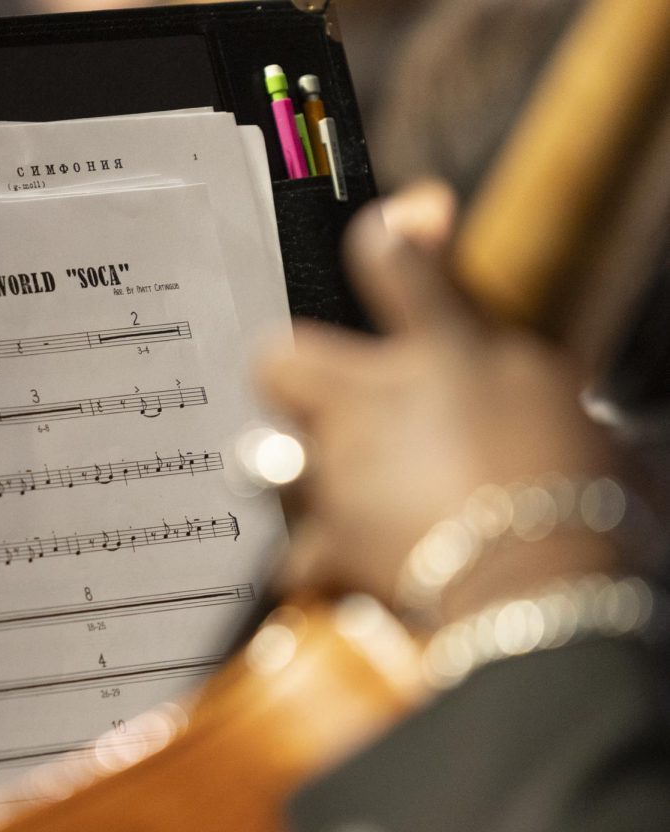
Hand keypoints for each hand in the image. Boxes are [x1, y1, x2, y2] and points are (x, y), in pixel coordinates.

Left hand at [254, 181, 620, 612]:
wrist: (540, 580)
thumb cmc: (577, 493)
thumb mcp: (559, 401)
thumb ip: (516, 362)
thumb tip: (502, 361)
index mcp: (443, 352)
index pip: (391, 259)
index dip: (386, 237)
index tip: (388, 236)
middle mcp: (375, 403)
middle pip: (280, 358)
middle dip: (292, 372)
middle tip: (326, 398)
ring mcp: (341, 473)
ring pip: (268, 455)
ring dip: (297, 470)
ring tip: (338, 488)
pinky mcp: (330, 544)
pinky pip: (294, 552)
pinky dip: (314, 561)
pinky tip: (339, 564)